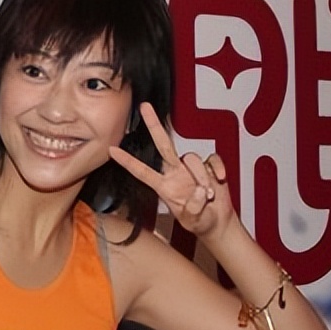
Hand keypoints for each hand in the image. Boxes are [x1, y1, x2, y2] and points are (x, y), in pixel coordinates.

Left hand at [109, 102, 234, 239]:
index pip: (142, 171)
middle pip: (163, 145)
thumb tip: (200, 190)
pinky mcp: (209, 165)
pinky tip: (219, 180)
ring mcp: (192, 168)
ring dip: (201, 177)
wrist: (217, 222)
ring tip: (208, 195)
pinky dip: (216, 169)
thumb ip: (193, 207)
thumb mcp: (192, 220)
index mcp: (164, 187)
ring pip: (192, 158)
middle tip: (144, 106)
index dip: (127, 161)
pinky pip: (212, 159)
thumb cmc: (199, 222)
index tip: (111, 150)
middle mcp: (175, 173)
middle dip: (154, 125)